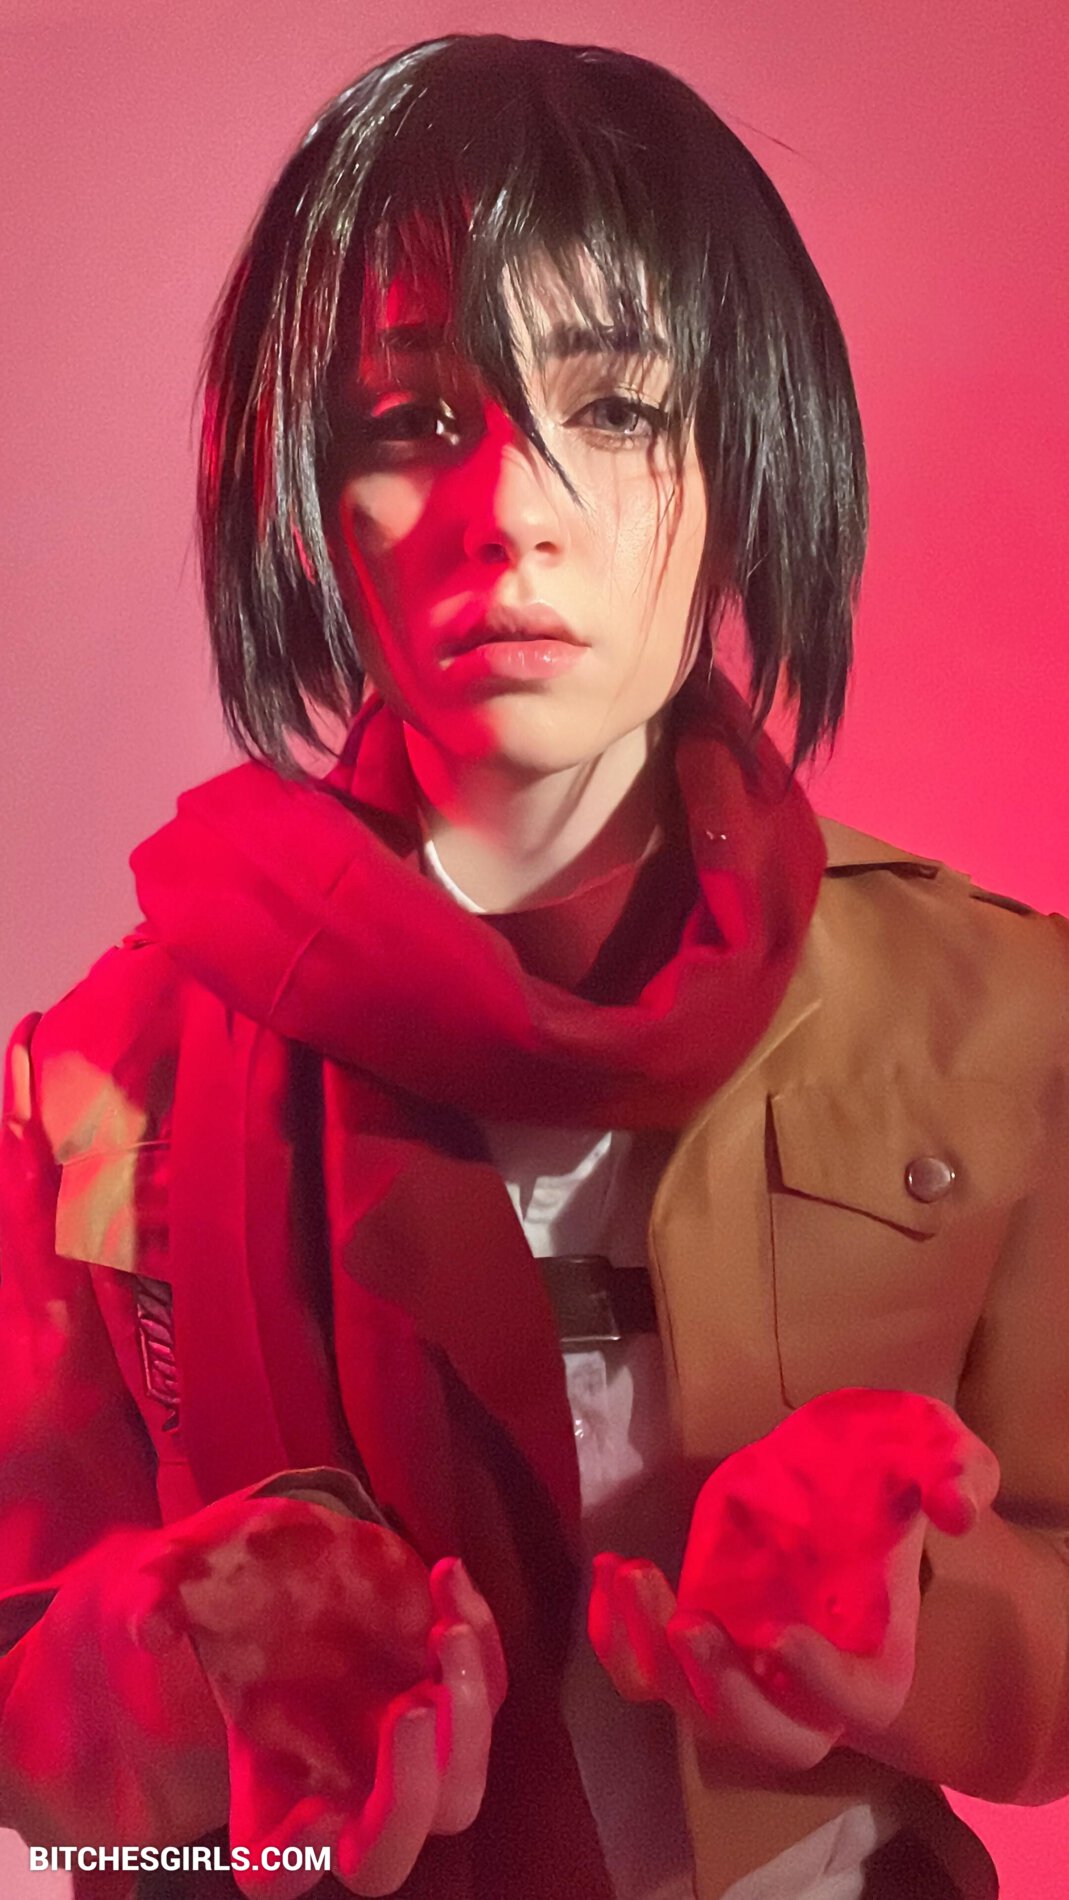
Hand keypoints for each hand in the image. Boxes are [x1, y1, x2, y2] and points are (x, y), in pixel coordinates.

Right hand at [132, 1492, 505, 1897]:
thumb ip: (152, 1595)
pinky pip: (485, 1695)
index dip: (292, 1859)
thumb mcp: (178, 1572)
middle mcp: (337, 1779)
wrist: (287, 1543)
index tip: (313, 1811)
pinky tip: (444, 1575)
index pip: (274, 1867)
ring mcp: (399, 1740)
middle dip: (406, 1802)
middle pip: (382, 1858)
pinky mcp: (444, 1685)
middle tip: (408, 1711)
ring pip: (457, 1795)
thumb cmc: (225, 1577)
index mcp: (264, 1777)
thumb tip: (147, 1625)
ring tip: (447, 1636)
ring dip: (467, 1728)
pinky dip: (481, 1643)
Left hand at [590, 1389, 998, 1769]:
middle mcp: (806, 1686)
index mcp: (877, 1660)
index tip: (782, 1632)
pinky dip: (616, 1641)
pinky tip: (606, 1572)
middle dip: (726, 1691)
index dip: (822, 1681)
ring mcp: (742, 1667)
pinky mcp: (692, 1639)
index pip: (856, 1705)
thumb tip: (958, 1506)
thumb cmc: (888, 1473)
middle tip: (694, 1623)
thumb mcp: (933, 1455)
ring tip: (634, 1573)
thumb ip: (956, 1471)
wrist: (832, 1473)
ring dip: (656, 1655)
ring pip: (695, 1707)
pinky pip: (642, 1673)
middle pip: (768, 1736)